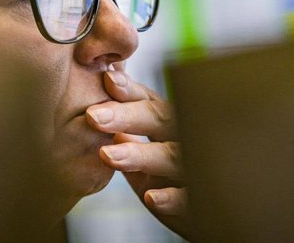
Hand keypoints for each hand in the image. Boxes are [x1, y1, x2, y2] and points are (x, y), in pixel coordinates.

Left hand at [86, 69, 189, 238]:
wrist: (200, 214)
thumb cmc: (163, 177)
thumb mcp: (141, 150)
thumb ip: (123, 127)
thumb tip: (98, 91)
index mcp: (165, 122)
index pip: (146, 100)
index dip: (127, 90)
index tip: (107, 80)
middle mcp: (181, 138)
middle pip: (158, 119)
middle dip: (126, 116)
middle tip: (92, 116)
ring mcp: (191, 168)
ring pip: (170, 156)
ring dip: (139, 155)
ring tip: (107, 155)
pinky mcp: (196, 200)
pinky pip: (187, 197)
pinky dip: (171, 198)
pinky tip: (152, 197)